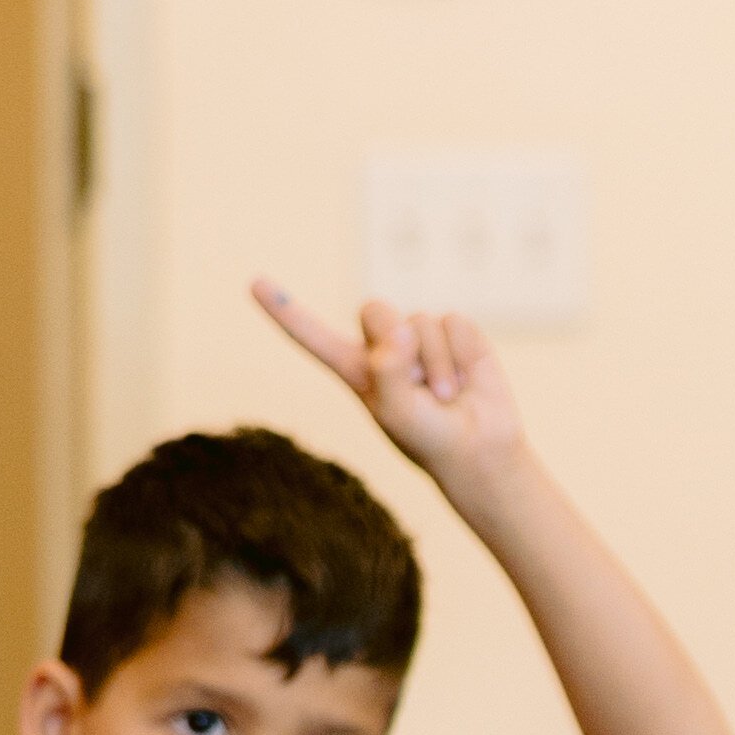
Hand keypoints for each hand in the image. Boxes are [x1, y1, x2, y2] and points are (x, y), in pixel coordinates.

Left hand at [255, 275, 530, 489]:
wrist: (480, 450)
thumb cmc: (429, 439)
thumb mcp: (394, 413)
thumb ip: (387, 370)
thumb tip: (402, 329)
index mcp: (356, 369)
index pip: (313, 336)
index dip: (285, 310)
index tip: (254, 284)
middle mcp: (385, 347)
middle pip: (375, 311)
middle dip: (397, 342)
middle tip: (417, 387)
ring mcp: (422, 338)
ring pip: (419, 321)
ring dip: (437, 365)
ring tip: (445, 396)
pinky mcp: (457, 334)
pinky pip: (454, 324)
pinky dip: (461, 356)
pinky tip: (466, 381)